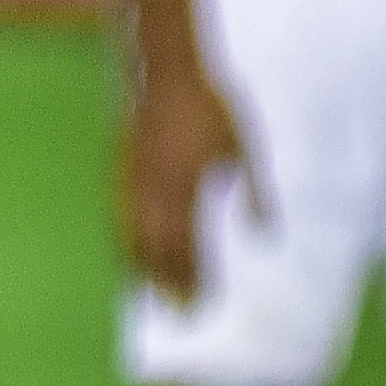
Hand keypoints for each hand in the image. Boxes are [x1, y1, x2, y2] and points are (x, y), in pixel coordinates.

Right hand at [120, 64, 261, 304]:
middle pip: (161, 249)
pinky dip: (123, 241)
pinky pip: (119, 216)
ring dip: (142, 269)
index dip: (197, 277)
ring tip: (146, 296)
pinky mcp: (122, 169)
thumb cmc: (211, 106)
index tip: (204, 304)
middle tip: (179, 314)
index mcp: (189, 188)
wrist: (168, 71)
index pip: (192, 245)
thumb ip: (255, 192)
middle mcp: (157, 191)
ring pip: (134, 236)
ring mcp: (134, 181)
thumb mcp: (244, 147)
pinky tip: (126, 251)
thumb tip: (265, 234)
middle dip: (170, 283)